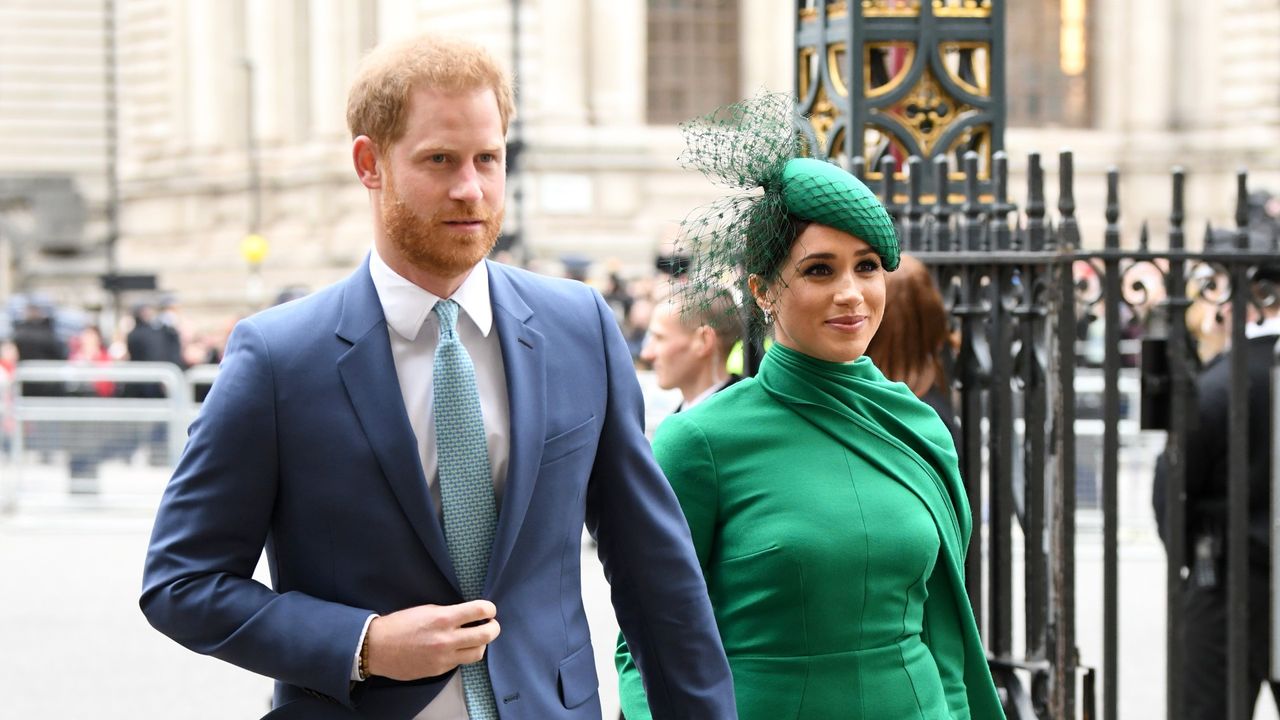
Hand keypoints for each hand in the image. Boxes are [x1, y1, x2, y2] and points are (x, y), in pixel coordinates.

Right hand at [365, 599, 500, 680]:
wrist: (377, 648)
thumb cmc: (400, 625)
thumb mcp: (427, 610)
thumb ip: (450, 613)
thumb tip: (469, 614)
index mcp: (443, 618)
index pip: (480, 610)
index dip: (490, 609)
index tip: (489, 610)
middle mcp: (447, 639)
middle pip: (487, 635)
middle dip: (494, 627)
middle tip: (491, 624)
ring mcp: (444, 657)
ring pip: (479, 653)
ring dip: (481, 644)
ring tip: (475, 638)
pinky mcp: (440, 670)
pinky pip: (461, 662)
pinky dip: (463, 654)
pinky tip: (457, 648)